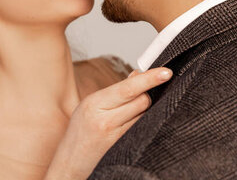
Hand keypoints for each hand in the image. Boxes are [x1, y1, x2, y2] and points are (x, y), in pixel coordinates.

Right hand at [44, 67, 172, 179]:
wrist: (69, 164)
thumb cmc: (80, 133)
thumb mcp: (92, 106)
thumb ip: (116, 91)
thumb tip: (137, 75)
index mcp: (94, 103)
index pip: (129, 87)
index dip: (150, 78)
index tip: (166, 72)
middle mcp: (104, 119)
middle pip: (142, 101)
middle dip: (146, 96)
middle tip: (140, 98)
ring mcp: (114, 136)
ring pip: (145, 115)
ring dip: (144, 111)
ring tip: (129, 116)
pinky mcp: (123, 148)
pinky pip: (141, 129)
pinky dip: (142, 123)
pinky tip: (132, 125)